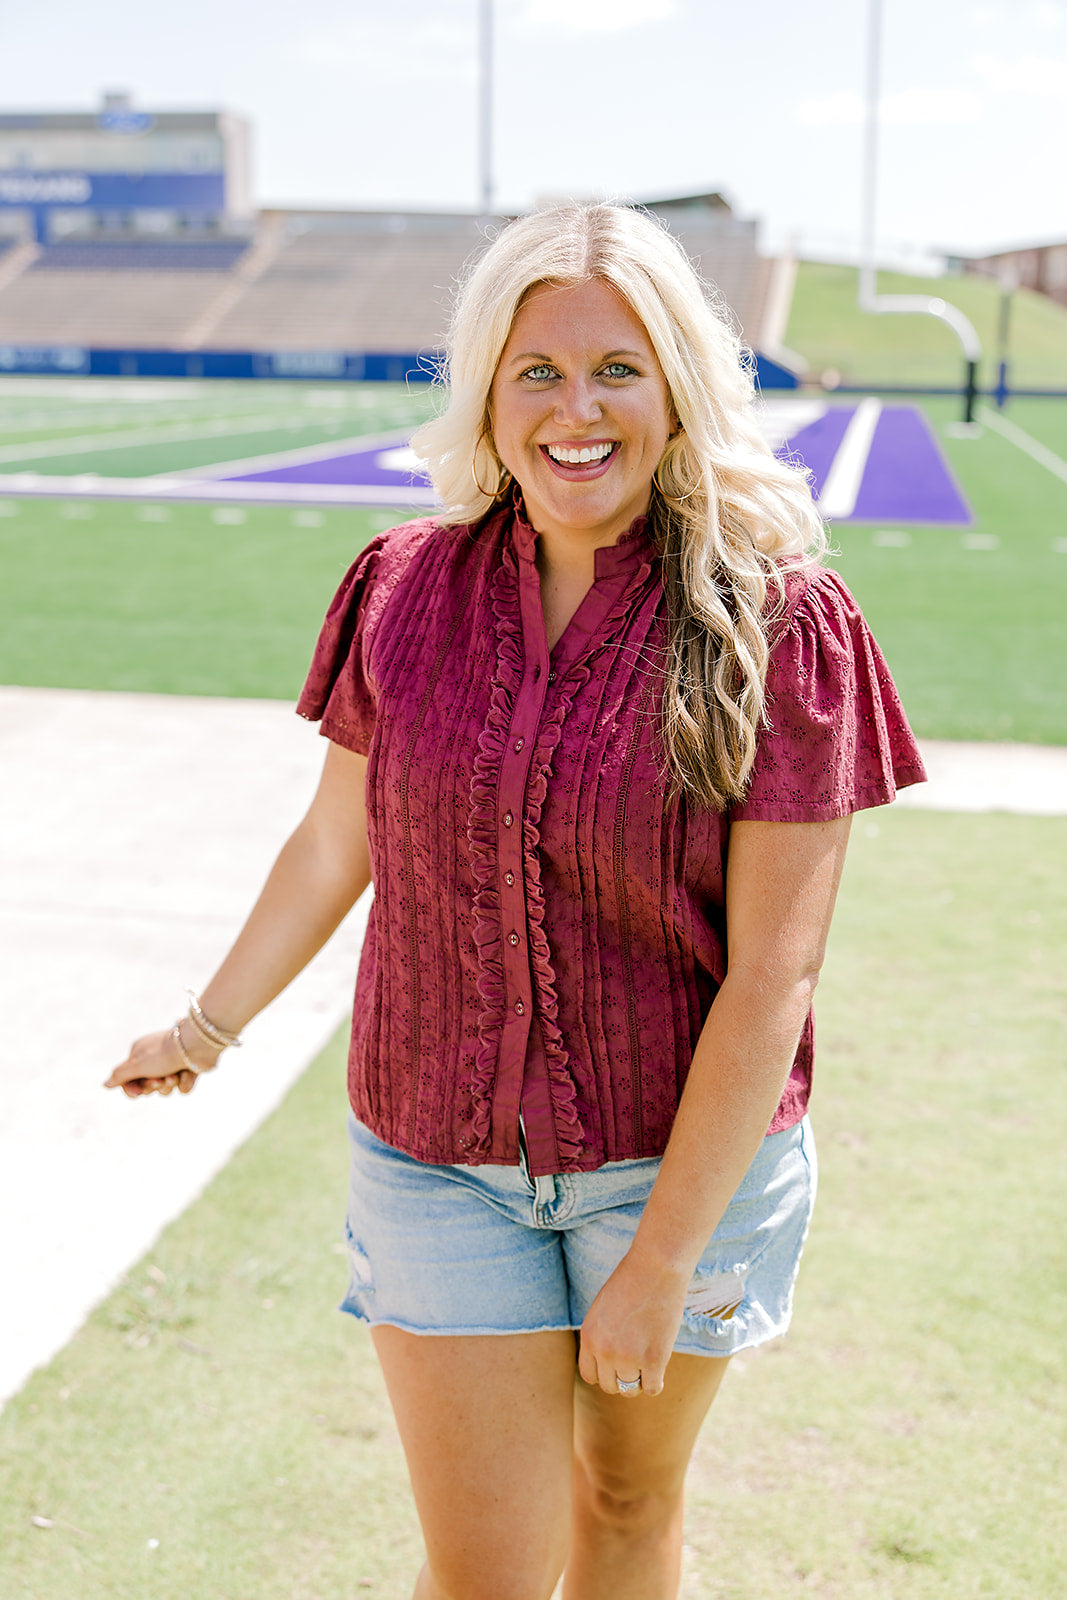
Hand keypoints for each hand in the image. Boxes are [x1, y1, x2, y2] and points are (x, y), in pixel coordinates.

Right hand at [104, 1024, 217, 1098]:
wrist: (195, 1046)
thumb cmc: (163, 1054)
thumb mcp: (136, 1065)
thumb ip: (120, 1075)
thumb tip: (105, 1084)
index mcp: (139, 1054)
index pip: (128, 1079)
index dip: (131, 1089)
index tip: (138, 1093)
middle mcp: (155, 1059)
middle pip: (148, 1086)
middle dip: (153, 1086)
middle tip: (159, 1080)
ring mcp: (172, 1064)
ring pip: (166, 1088)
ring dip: (170, 1085)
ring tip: (174, 1075)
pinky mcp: (188, 1069)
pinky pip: (183, 1087)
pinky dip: (185, 1082)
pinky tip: (187, 1073)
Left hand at [576, 1250, 689, 1397]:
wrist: (656, 1268)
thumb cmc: (632, 1281)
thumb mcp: (603, 1307)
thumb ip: (601, 1334)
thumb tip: (609, 1361)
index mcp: (588, 1336)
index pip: (589, 1375)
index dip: (604, 1373)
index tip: (616, 1366)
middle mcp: (604, 1351)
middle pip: (610, 1386)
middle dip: (622, 1378)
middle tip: (636, 1364)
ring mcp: (629, 1357)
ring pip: (631, 1389)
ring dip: (640, 1380)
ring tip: (649, 1363)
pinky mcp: (654, 1359)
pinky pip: (652, 1388)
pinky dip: (656, 1383)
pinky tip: (659, 1370)